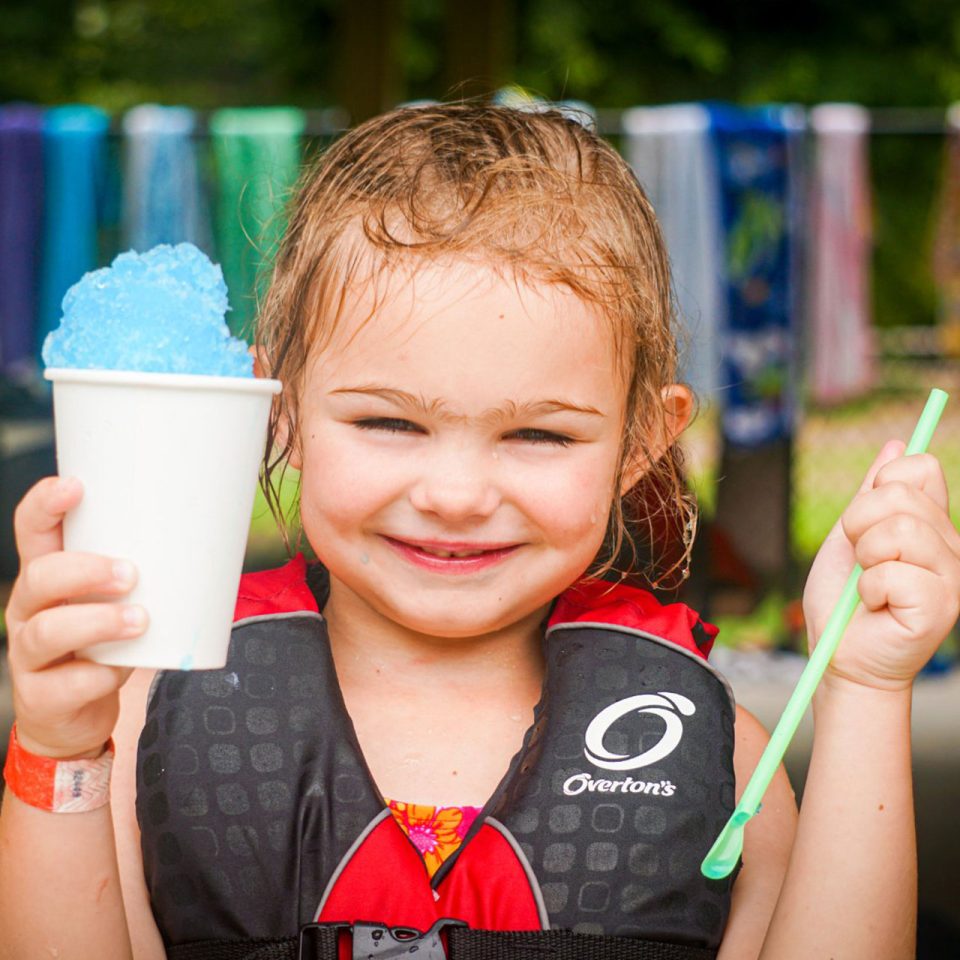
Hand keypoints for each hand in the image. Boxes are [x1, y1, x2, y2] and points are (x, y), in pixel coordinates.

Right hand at [4, 477, 146, 759]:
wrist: (76, 714)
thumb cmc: (106, 641)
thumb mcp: (117, 600)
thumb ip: (145, 570)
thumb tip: (216, 529)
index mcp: (48, 576)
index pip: (33, 530)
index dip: (46, 505)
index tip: (76, 486)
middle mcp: (29, 609)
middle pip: (39, 577)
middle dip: (84, 570)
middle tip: (131, 574)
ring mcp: (30, 655)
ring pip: (47, 630)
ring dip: (98, 622)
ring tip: (140, 620)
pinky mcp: (42, 696)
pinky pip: (66, 684)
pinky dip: (98, 676)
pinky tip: (120, 671)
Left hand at [802, 441, 959, 691]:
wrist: (840, 654)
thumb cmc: (842, 600)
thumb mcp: (848, 535)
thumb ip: (871, 493)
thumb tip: (896, 444)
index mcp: (930, 524)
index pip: (920, 468)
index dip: (880, 485)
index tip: (863, 519)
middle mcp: (950, 546)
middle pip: (902, 495)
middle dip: (858, 524)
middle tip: (859, 558)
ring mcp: (951, 576)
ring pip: (901, 531)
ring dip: (865, 558)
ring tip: (867, 584)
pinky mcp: (942, 606)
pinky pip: (893, 574)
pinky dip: (869, 590)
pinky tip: (876, 606)